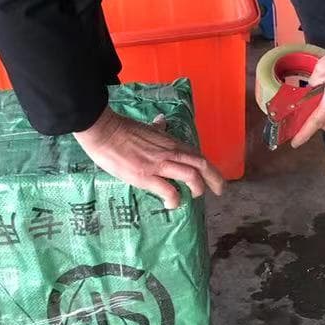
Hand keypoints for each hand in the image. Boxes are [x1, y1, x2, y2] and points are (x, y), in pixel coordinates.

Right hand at [75, 107, 224, 209]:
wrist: (104, 131)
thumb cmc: (122, 129)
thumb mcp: (146, 127)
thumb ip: (157, 127)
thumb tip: (161, 120)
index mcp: (170, 142)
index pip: (197, 154)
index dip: (210, 168)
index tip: (215, 179)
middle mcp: (170, 152)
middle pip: (201, 164)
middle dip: (214, 179)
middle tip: (219, 191)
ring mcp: (159, 164)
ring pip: (191, 175)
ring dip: (197, 188)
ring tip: (195, 197)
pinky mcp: (146, 175)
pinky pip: (168, 190)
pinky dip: (175, 199)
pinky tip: (171, 204)